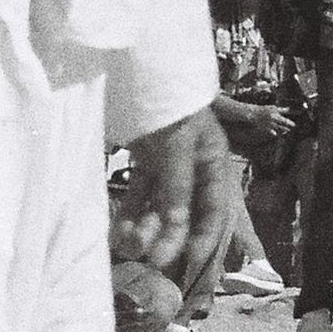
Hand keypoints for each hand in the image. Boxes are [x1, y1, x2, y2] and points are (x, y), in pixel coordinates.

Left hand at [118, 107, 238, 285]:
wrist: (135, 68)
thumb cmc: (167, 104)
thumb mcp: (176, 147)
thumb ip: (177, 190)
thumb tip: (175, 233)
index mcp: (213, 161)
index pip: (214, 208)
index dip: (204, 236)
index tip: (189, 262)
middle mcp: (193, 166)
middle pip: (183, 211)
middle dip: (167, 237)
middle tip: (150, 262)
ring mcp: (166, 164)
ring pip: (157, 206)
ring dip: (144, 228)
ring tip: (128, 246)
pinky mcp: (143, 160)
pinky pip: (137, 194)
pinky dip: (128, 213)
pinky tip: (118, 232)